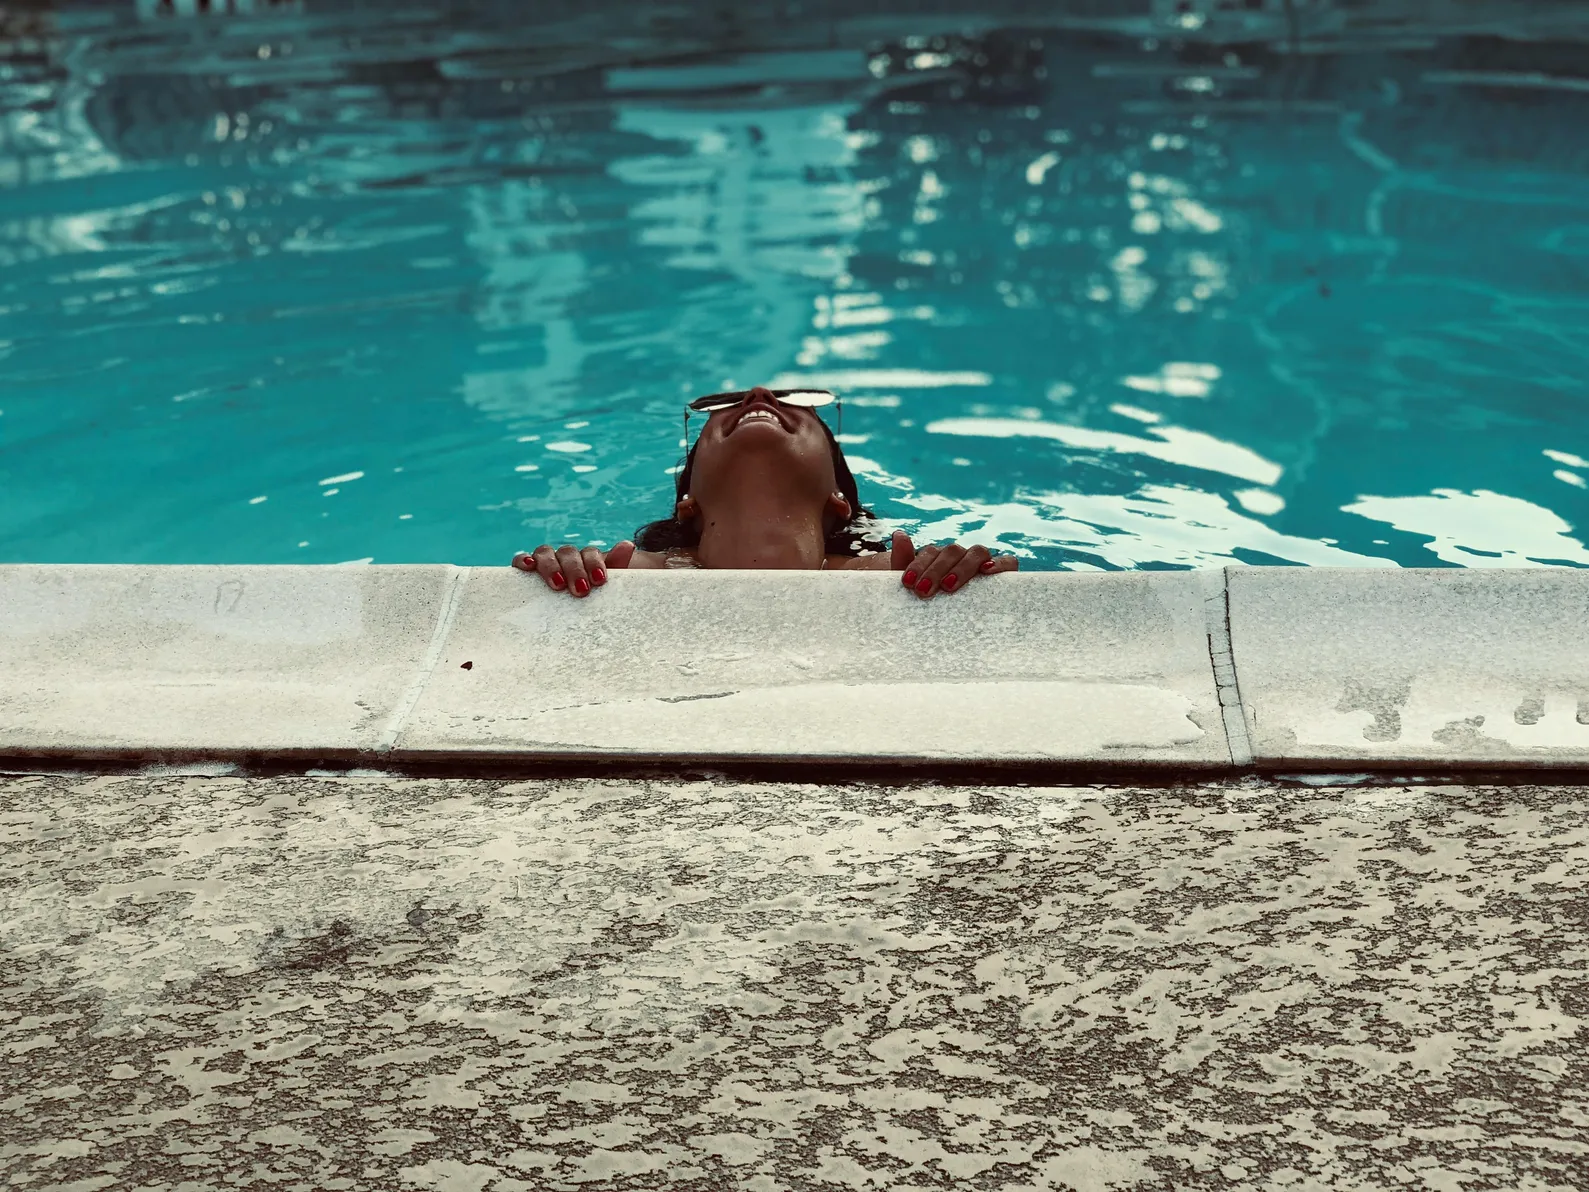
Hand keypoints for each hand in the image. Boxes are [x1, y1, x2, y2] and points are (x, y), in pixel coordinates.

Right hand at [512, 540, 636, 596]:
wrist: (579, 607)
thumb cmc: (592, 596)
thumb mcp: (608, 584)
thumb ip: (618, 564)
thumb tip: (628, 545)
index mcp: (586, 558)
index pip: (589, 553)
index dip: (593, 563)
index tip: (600, 580)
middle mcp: (564, 557)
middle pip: (568, 552)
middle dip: (575, 570)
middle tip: (581, 591)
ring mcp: (545, 563)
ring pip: (545, 553)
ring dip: (551, 566)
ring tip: (557, 584)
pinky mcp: (526, 573)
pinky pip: (521, 561)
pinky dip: (522, 560)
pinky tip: (527, 566)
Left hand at [890, 530, 1017, 597]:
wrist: (947, 628)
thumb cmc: (932, 602)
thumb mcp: (915, 586)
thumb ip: (903, 561)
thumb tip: (899, 534)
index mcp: (940, 557)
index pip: (931, 552)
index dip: (918, 565)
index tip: (907, 583)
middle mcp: (962, 557)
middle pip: (952, 551)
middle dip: (936, 570)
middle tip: (923, 591)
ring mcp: (984, 564)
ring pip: (978, 552)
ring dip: (963, 567)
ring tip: (948, 586)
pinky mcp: (1005, 576)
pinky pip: (1008, 562)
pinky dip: (1000, 563)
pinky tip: (987, 571)